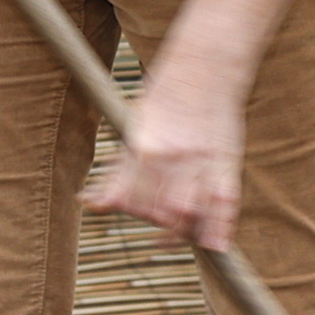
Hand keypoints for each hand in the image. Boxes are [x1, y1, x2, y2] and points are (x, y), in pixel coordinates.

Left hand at [83, 82, 245, 250]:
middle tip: (156, 221)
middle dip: (155, 223)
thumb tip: (87, 203)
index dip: (128, 210)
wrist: (205, 69)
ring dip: (182, 233)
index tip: (129, 210)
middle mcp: (172, 158)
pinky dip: (220, 229)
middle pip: (159, 213)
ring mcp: (202, 163)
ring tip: (177, 234)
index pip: (129, 200)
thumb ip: (115, 172)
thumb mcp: (131, 129)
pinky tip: (213, 244)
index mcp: (143, 148)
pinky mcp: (228, 164)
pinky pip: (225, 205)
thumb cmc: (163, 99)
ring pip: (189, 215)